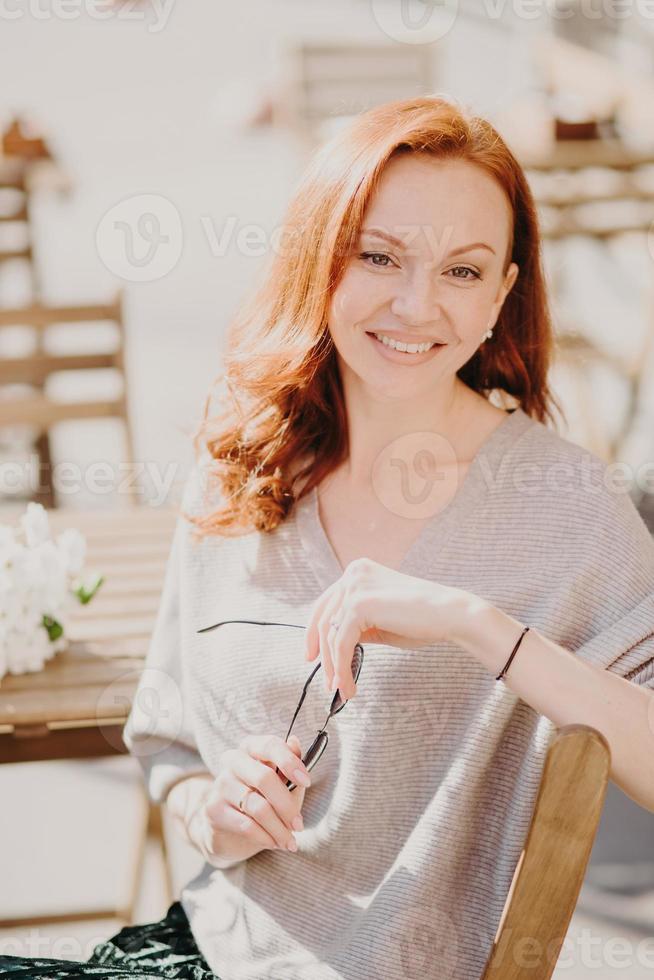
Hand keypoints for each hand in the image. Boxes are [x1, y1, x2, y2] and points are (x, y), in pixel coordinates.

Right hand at [187, 734, 309, 866]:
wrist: (230, 831)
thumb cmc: (263, 800)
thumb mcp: (283, 783)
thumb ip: (291, 765)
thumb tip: (294, 742)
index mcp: (251, 747)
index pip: (269, 745)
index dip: (289, 762)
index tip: (307, 781)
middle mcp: (233, 760)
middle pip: (264, 778)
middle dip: (286, 805)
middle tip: (299, 825)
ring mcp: (221, 784)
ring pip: (257, 807)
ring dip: (278, 828)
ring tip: (290, 842)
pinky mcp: (213, 809)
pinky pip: (246, 825)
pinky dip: (265, 837)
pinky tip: (274, 844)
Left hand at [304, 557, 474, 699]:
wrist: (450, 615)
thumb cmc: (423, 619)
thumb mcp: (381, 621)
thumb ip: (358, 626)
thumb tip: (334, 646)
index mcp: (358, 571)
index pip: (326, 603)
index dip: (315, 632)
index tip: (312, 656)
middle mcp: (353, 573)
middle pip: (324, 618)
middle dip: (322, 653)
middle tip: (327, 680)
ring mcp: (354, 586)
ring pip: (331, 634)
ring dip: (334, 666)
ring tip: (342, 689)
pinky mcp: (359, 604)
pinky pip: (342, 643)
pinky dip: (342, 667)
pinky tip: (348, 685)